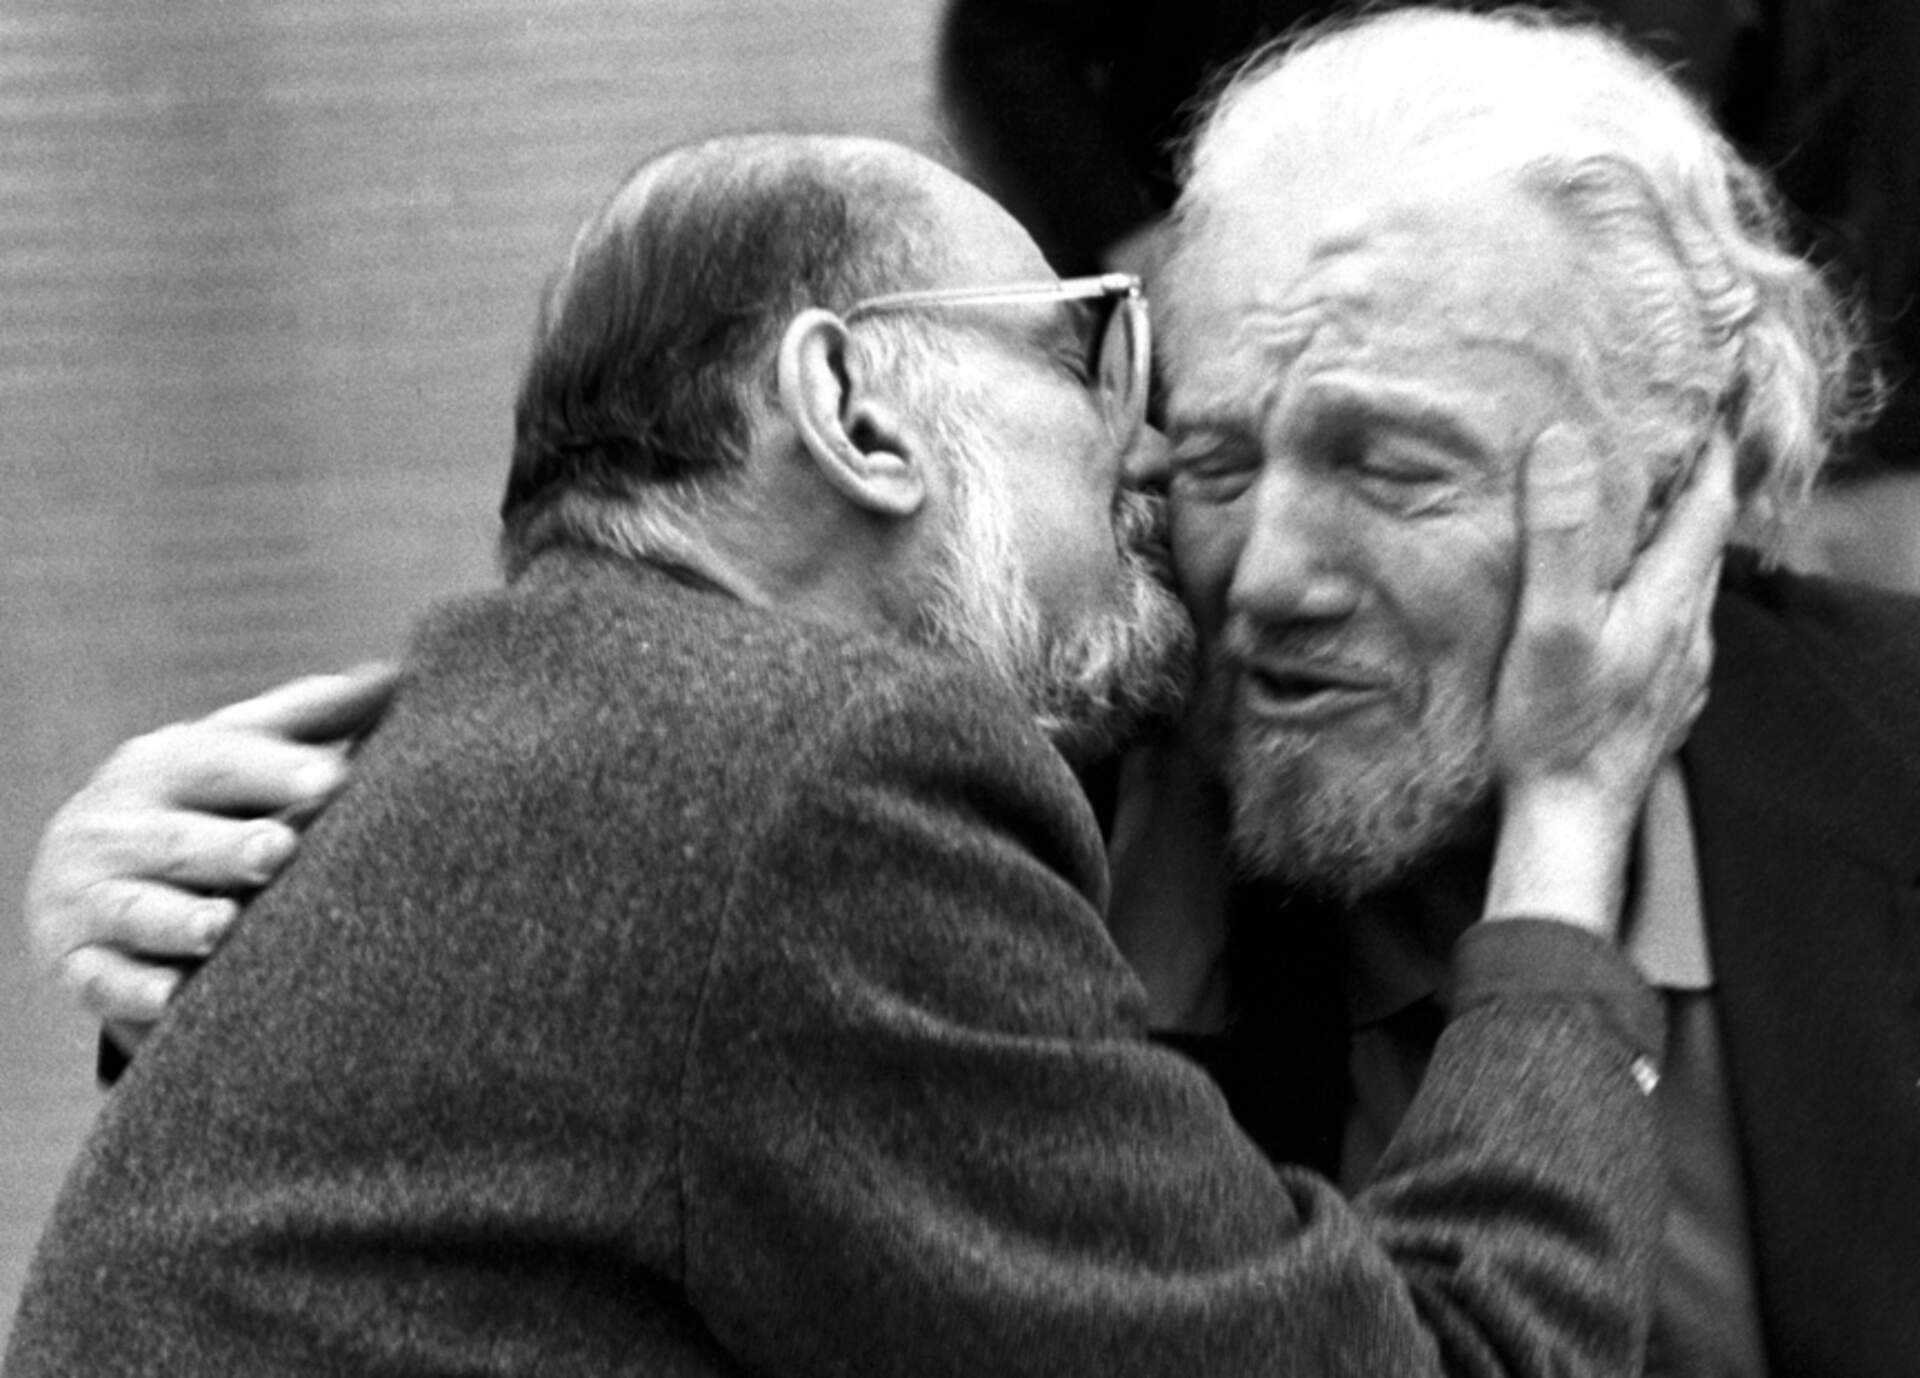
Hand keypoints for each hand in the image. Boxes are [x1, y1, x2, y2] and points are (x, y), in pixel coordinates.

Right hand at [25, 664, 396, 1045]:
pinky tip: (170, 999)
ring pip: (135, 910)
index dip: (274, 770)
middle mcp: (118, 827)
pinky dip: (133, 991)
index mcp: (164, 765)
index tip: (331, 780)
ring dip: (176, 921)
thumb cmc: (195, 800)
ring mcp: (91, 896)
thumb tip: (398, 675)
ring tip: (219, 927)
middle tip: (278, 851)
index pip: (218, 762)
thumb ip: (312, 715)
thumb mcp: (236, 749)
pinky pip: (103, 980)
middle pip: (176, 839)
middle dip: (225, 847)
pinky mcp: (78, 963)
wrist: (80, 869)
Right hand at [1485, 428, 1734, 932]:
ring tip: (1640, 508)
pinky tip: (1624, 598)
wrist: (1570, 822)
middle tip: (1663, 438)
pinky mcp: (1662, 698)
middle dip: (1693, 485)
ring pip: (1689, 583)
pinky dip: (1656, 589)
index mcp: (1670, 599)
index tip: (1710, 396)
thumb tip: (1567, 444)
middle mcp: (1690, 629)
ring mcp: (1681, 668)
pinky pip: (1671, 624)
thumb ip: (1562, 537)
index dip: (1712, 446)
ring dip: (1674, 539)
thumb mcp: (1547, 625)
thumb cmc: (1556, 728)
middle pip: (1706, 539)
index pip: (1710, 502)